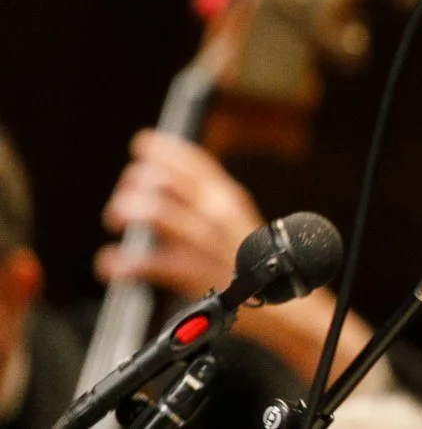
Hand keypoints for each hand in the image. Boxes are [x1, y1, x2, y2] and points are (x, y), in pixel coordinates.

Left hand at [98, 131, 370, 385]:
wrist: (283, 305)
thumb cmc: (257, 265)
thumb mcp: (237, 223)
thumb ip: (208, 206)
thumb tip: (174, 190)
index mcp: (229, 199)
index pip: (195, 163)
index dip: (165, 149)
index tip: (142, 143)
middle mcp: (217, 214)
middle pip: (169, 181)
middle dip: (138, 181)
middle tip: (124, 195)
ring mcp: (206, 242)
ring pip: (158, 211)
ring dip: (129, 210)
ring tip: (116, 219)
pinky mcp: (194, 273)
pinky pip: (150, 263)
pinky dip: (122, 264)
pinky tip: (110, 264)